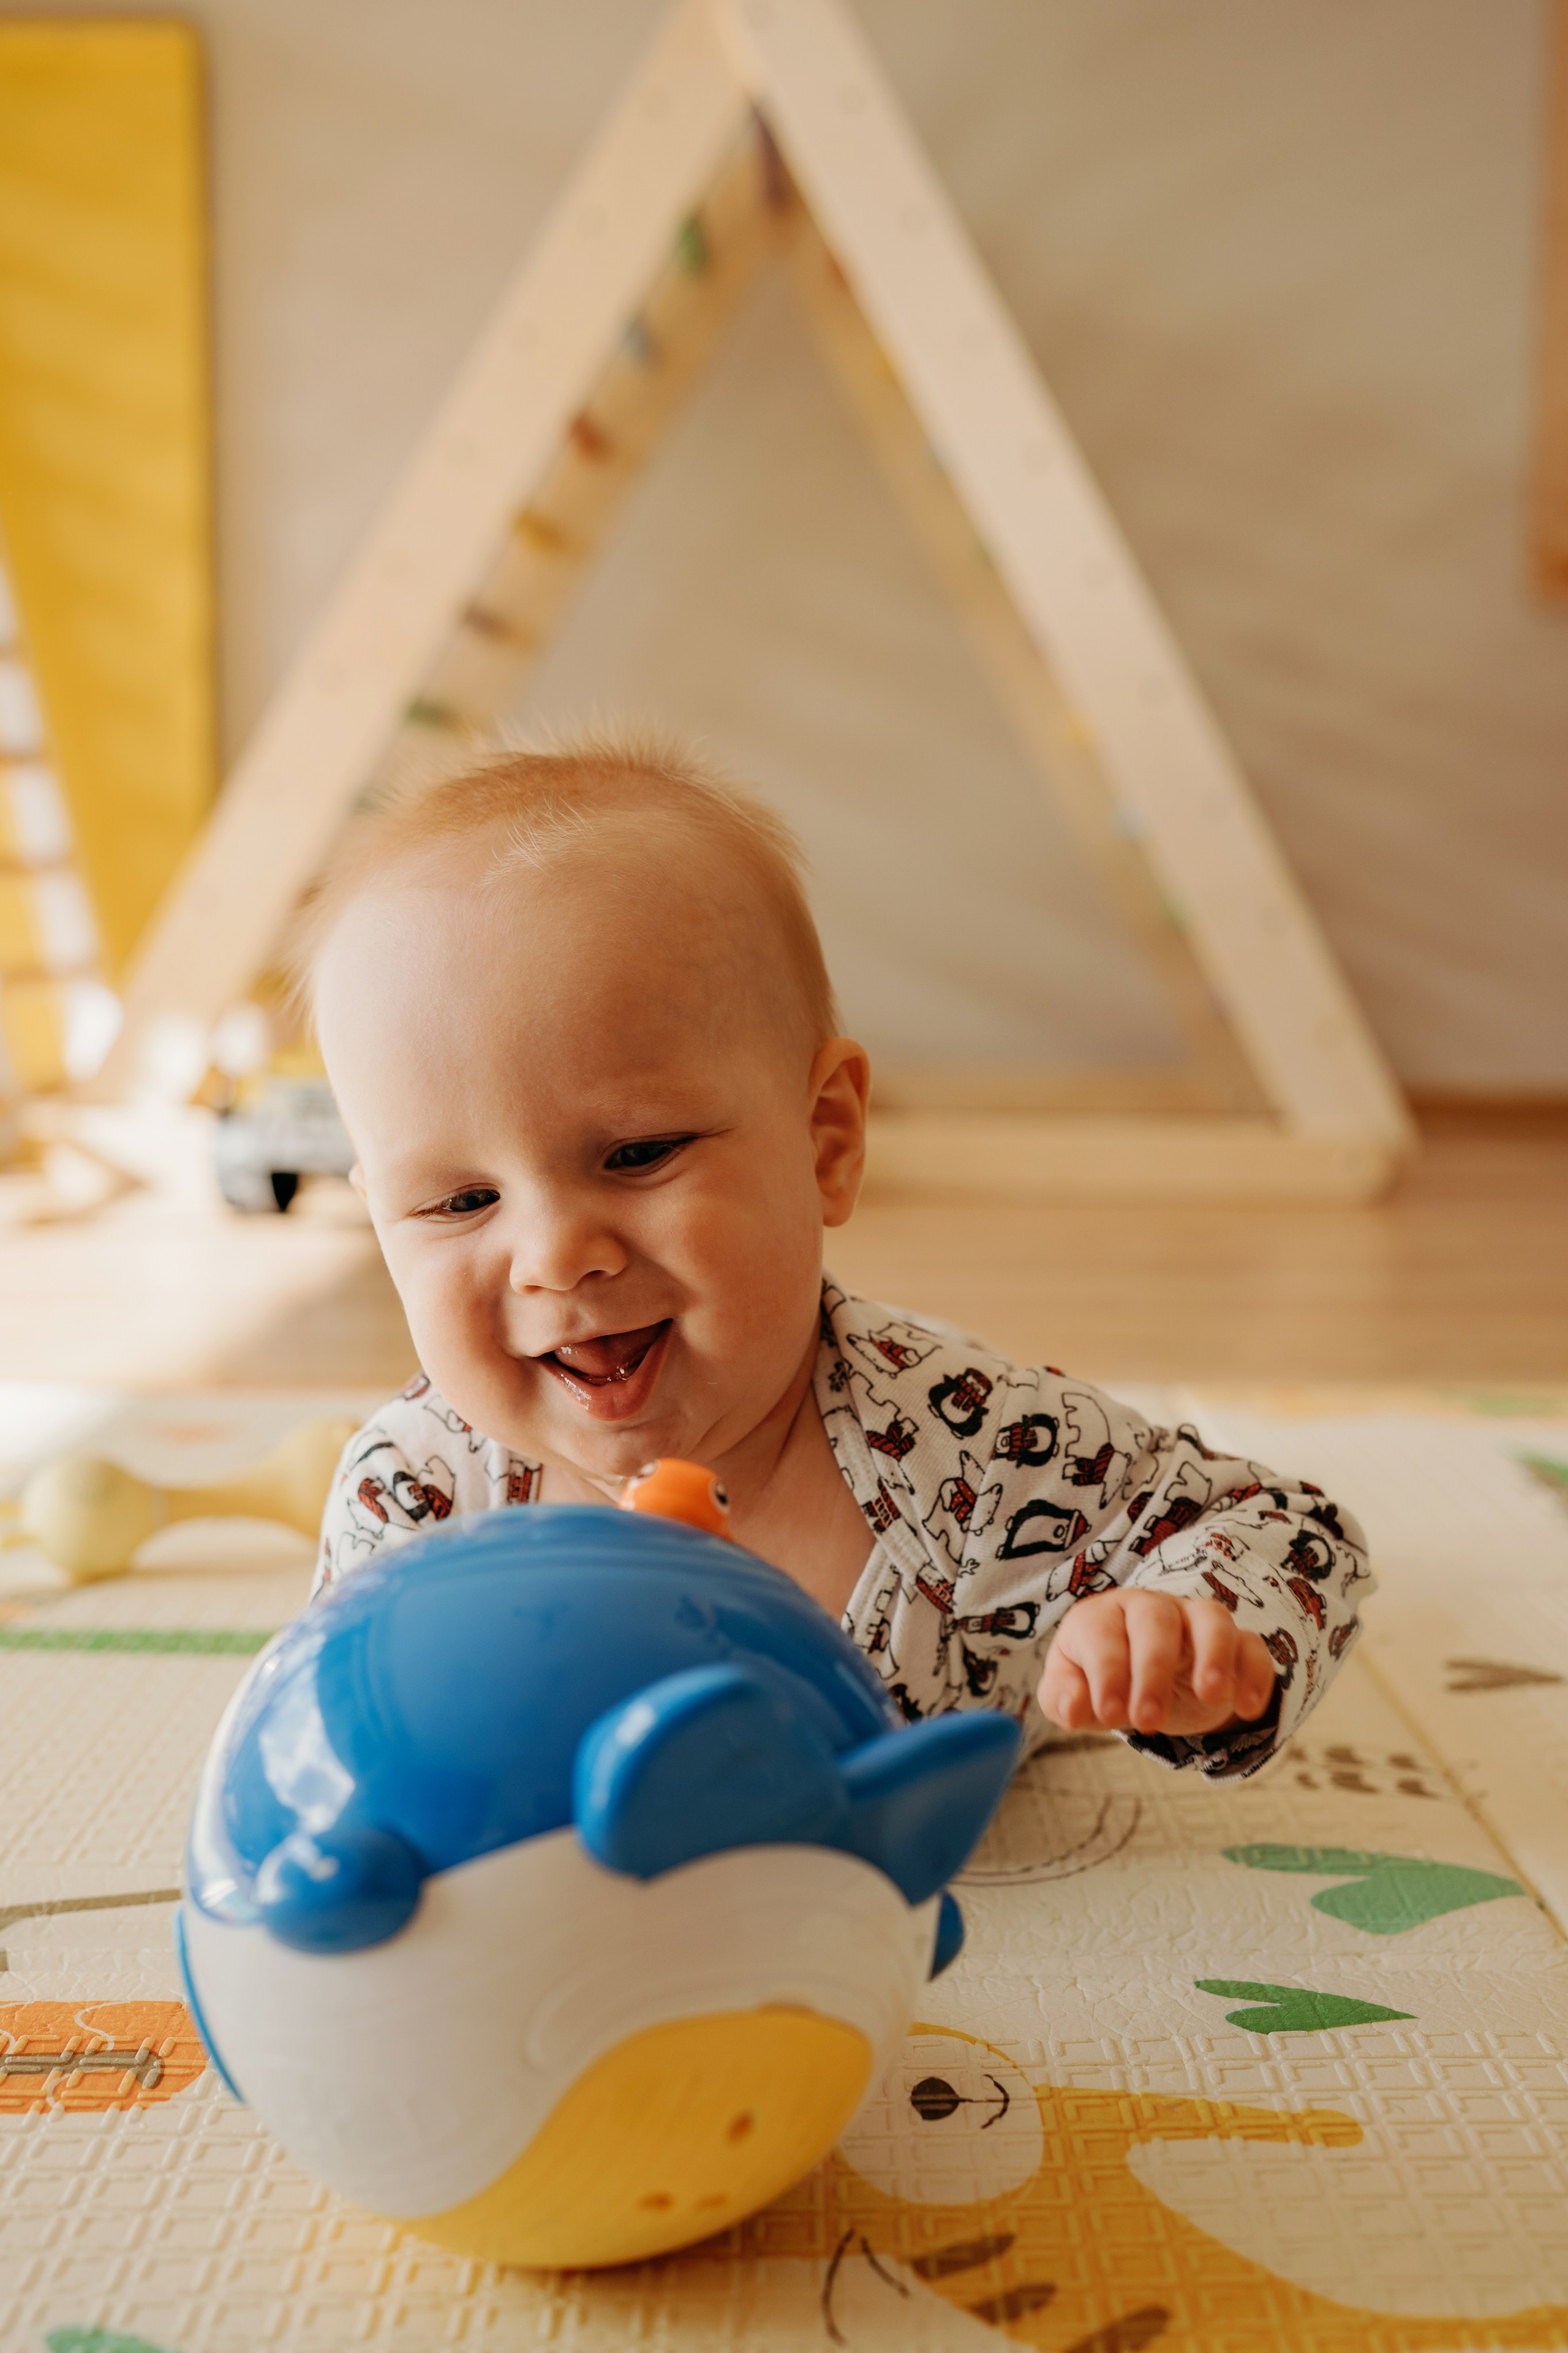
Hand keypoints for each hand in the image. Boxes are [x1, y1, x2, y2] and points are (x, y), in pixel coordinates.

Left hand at [1038, 1590, 1275, 1738]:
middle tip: (1148, 1720)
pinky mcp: (1234, 1644)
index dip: (1106, 1673)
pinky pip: (1253, 1647)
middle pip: (1156, 1622)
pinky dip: (1255, 1674)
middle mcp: (1150, 1609)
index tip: (1111, 1715)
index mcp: (1103, 1616)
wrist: (1144, 1679)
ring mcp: (1195, 1622)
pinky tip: (1247, 1707)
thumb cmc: (1104, 1679)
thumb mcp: (1072, 1690)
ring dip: (1214, 1654)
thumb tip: (1072, 1708)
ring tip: (1211, 1695)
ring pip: (1211, 1618)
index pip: (1102, 1634)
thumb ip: (1063, 1698)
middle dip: (1153, 1670)